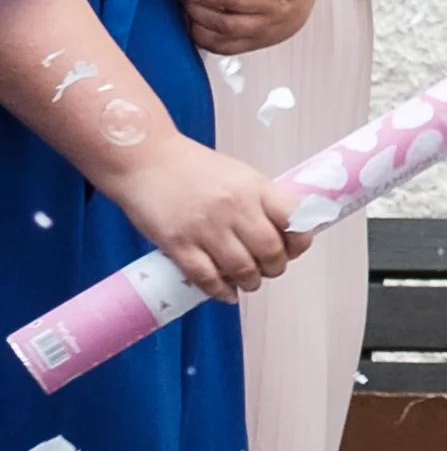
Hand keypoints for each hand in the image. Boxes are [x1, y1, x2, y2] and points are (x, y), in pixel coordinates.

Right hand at [105, 131, 302, 298]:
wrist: (143, 158)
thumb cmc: (191, 166)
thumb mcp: (238, 174)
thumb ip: (260, 201)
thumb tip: (282, 234)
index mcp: (255, 187)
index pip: (295, 221)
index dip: (299, 242)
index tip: (293, 250)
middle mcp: (236, 207)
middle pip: (271, 252)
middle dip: (275, 268)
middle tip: (268, 269)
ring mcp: (206, 227)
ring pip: (242, 269)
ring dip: (250, 282)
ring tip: (247, 281)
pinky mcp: (178, 243)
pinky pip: (207, 277)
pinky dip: (220, 290)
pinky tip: (225, 292)